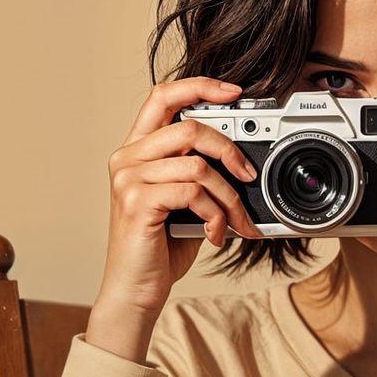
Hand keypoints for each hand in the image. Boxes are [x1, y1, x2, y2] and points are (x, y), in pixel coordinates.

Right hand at [98, 76, 264, 315]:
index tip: (234, 92)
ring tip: (235, 221)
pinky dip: (216, 215)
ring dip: (228, 196)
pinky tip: (215, 235)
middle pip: (190, 128)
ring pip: (198, 165)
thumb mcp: (185, 203)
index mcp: (137, 150)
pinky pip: (193, 193)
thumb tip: (244, 163)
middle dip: (230, 151)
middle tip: (249, 177)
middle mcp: (128, 158)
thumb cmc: (160, 248)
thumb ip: (201, 175)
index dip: (199, 86)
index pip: (162, 96)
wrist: (135, 290)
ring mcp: (129, 178)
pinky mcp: (137, 201)